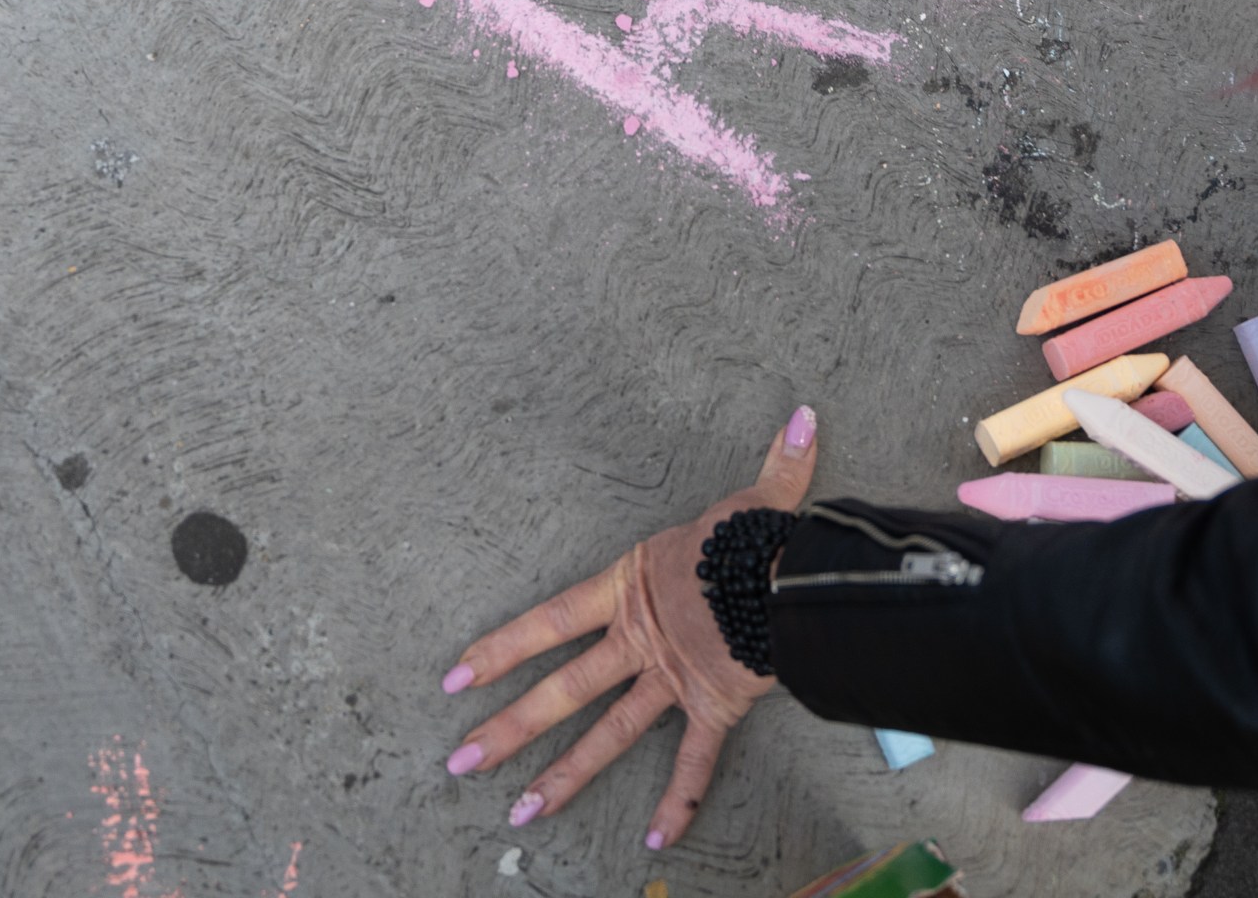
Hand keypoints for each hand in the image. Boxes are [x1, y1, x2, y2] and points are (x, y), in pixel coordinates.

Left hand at [440, 406, 818, 851]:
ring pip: (609, 734)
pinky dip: (677, 804)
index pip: (550, 621)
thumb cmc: (765, 534)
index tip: (454, 678)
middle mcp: (641, 641)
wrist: (799, 577)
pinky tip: (651, 841)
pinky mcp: (712, 706)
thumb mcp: (758, 498)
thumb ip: (775, 463)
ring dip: (565, 776)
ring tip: (521, 813)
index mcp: (631, 589)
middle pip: (564, 690)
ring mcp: (672, 678)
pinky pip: (693, 763)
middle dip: (509, 728)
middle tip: (458, 764)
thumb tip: (803, 415)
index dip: (500, 648)